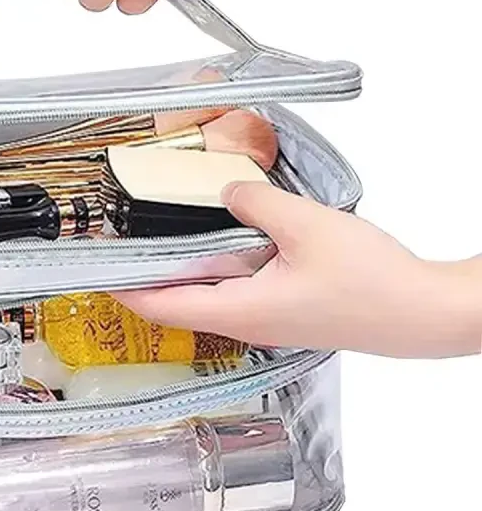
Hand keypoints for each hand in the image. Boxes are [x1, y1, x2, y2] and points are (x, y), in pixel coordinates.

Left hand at [117, 184, 481, 358]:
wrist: (416, 314)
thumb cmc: (371, 284)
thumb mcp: (306, 226)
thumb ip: (258, 202)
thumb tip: (229, 187)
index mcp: (239, 310)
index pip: (159, 305)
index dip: (121, 287)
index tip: (95, 267)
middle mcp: (246, 322)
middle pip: (177, 302)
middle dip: (145, 274)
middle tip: (123, 241)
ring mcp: (266, 321)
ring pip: (207, 295)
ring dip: (183, 269)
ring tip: (165, 234)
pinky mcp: (285, 312)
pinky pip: (238, 291)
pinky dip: (219, 267)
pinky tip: (227, 239)